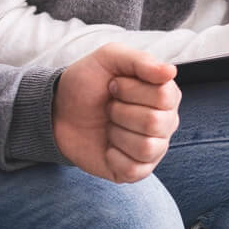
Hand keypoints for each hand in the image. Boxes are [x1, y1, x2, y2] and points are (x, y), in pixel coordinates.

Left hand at [54, 43, 181, 183]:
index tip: (112, 85)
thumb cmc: (88, 83)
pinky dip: (113, 157)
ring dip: (117, 134)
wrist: (59, 111)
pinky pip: (134, 169)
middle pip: (155, 122)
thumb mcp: (110, 58)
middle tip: (108, 107)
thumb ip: (141, 61)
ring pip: (146, 147)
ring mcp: (153, 149)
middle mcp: (166, 123)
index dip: (131, 90)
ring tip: (108, 126)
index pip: (163, 97)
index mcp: (165, 95)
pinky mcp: (137, 170)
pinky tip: (107, 146)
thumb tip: (170, 72)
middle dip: (120, 112)